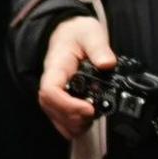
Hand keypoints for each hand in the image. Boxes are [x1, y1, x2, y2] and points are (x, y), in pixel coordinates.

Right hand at [37, 10, 117, 142]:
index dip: (68, 105)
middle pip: (52, 109)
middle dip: (74, 118)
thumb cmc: (77, 33)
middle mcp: (51, 83)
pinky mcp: (60, 100)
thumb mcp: (90, 33)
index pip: (50, 92)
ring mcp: (54, 93)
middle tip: (95, 114)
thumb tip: (107, 64)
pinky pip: (60, 119)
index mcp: (56, 67)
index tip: (88, 109)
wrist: (69, 33)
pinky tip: (87, 121)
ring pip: (55, 117)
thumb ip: (99, 48)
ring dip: (74, 124)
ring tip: (92, 118)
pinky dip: (73, 125)